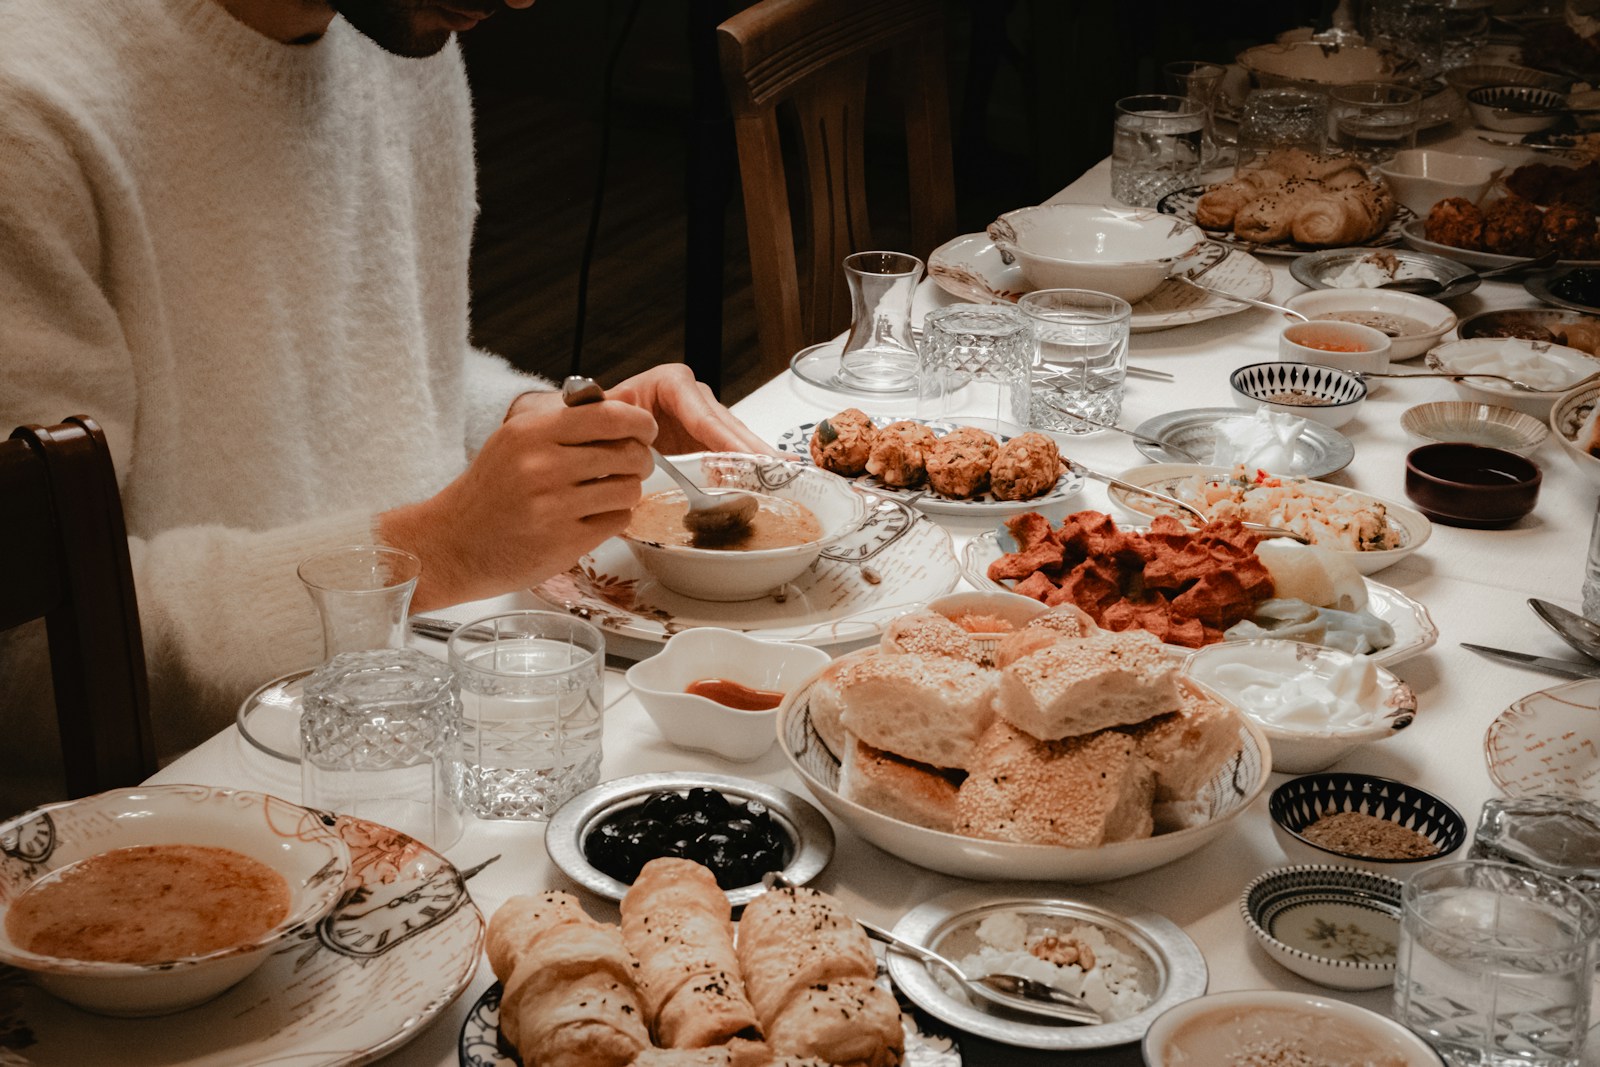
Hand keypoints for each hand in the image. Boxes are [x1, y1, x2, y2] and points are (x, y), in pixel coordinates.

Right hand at [379, 391, 652, 609]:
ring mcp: (554, 507)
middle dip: (640, 459)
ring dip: (628, 490)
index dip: (639, 422)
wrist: (452, 544)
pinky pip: (617, 521)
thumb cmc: (489, 492)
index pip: (609, 417)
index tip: (645, 429)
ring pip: (628, 489)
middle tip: (634, 463)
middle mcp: (542, 467)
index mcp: (531, 433)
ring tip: (609, 491)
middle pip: (627, 454)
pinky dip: (613, 517)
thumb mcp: (516, 441)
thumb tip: (627, 402)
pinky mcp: (564, 543)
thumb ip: (569, 421)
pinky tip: (593, 515)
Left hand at [603, 363, 773, 455]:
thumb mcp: (605, 413)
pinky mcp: (709, 439)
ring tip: (785, 472)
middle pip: (728, 426)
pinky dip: (750, 466)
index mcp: (671, 382)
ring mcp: (705, 418)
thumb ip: (612, 419)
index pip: (703, 415)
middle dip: (753, 448)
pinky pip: (732, 452)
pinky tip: (772, 477)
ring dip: (758, 458)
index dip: (726, 440)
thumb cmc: (605, 416)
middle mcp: (694, 397)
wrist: (601, 426)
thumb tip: (621, 423)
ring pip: (736, 438)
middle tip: (778, 467)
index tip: (746, 457)